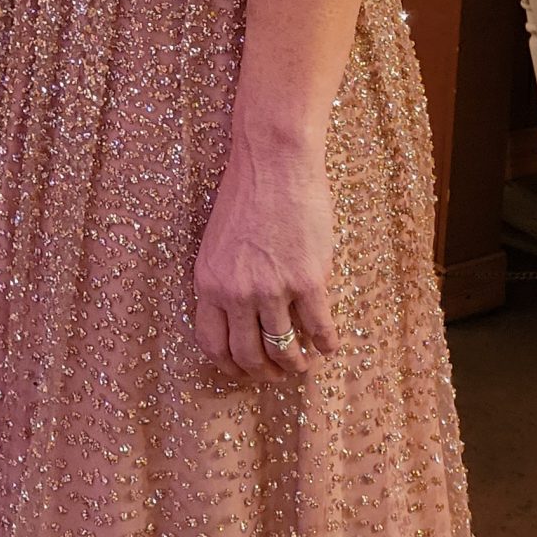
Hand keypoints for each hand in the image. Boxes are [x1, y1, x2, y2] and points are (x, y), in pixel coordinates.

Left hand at [192, 134, 339, 382]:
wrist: (273, 162)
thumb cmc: (247, 196)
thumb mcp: (217, 243)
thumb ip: (225, 281)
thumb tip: (241, 320)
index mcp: (209, 282)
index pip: (212, 344)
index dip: (230, 366)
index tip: (243, 372)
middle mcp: (236, 292)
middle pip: (248, 356)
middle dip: (265, 373)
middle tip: (278, 374)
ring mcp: (273, 289)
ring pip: (283, 350)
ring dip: (295, 365)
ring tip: (302, 364)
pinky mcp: (308, 281)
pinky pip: (318, 330)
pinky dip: (324, 344)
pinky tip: (327, 345)